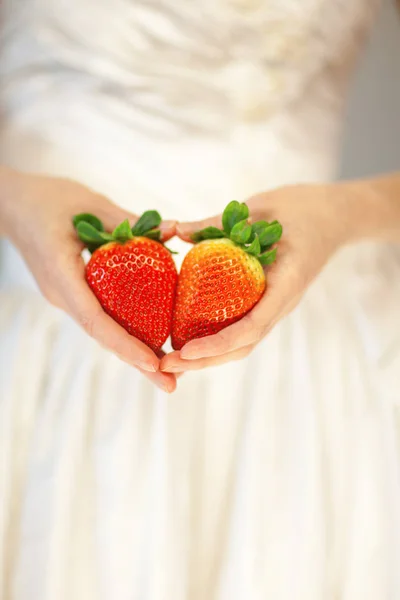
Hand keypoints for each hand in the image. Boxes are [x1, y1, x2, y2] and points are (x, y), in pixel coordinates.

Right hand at [0, 167, 176, 391]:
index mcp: (61, 274)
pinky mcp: (72, 293)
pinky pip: (101, 317)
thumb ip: (128, 222)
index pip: (94, 318)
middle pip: (102, 335)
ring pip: (102, 331)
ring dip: (133, 352)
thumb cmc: (48, 199)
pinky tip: (150, 342)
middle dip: (136, 361)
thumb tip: (175, 230)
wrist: (12, 205)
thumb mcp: (89, 203)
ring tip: (168, 373)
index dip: (124, 343)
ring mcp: (65, 297)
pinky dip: (125, 331)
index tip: (152, 363)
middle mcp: (62, 294)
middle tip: (171, 385)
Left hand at [161, 183, 353, 372]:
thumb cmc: (300, 208)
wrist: (331, 216)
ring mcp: (276, 305)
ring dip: (209, 354)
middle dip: (205, 359)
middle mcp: (281, 303)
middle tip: (166, 364)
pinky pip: (243, 326)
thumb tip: (178, 229)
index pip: (253, 325)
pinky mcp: (268, 301)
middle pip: (244, 345)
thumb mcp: (260, 209)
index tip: (187, 350)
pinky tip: (190, 336)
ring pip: (243, 342)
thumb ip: (219, 222)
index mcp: (286, 283)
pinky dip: (217, 337)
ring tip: (173, 359)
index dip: (218, 343)